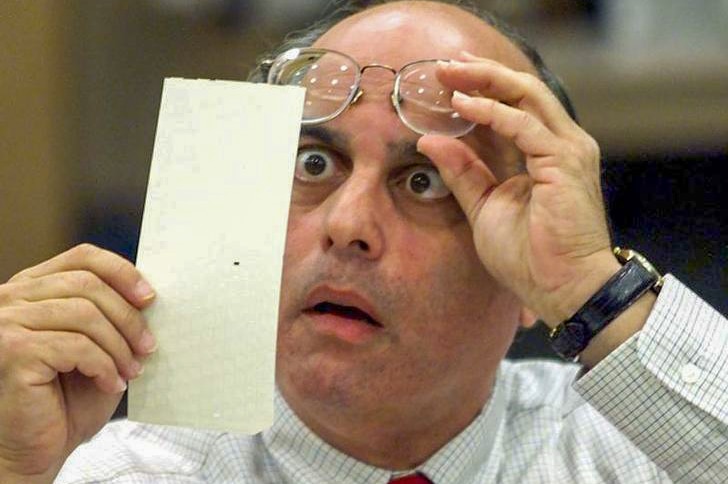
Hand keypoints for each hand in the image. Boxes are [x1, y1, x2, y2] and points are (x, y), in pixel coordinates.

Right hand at [0, 244, 155, 481]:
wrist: (37, 446)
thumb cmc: (67, 398)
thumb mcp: (99, 345)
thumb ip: (113, 314)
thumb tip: (149, 294)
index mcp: (34, 288)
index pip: (83, 257)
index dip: (122, 272)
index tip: (149, 298)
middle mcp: (13, 299)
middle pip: (88, 284)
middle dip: (127, 317)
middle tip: (148, 346)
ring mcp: (7, 323)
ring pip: (85, 314)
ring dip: (119, 346)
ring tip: (130, 370)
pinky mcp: (12, 351)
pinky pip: (76, 346)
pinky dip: (104, 366)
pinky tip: (111, 383)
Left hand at [418, 54, 619, 324]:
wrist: (562, 289)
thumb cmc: (529, 256)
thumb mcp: (485, 207)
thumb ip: (463, 172)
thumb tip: (430, 139)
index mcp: (545, 154)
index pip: (513, 108)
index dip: (481, 88)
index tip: (447, 78)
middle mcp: (561, 144)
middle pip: (521, 92)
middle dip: (481, 73)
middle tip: (444, 64)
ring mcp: (567, 150)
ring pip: (526, 97)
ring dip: (484, 81)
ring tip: (448, 73)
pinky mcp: (564, 162)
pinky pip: (523, 125)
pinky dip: (491, 111)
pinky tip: (462, 104)